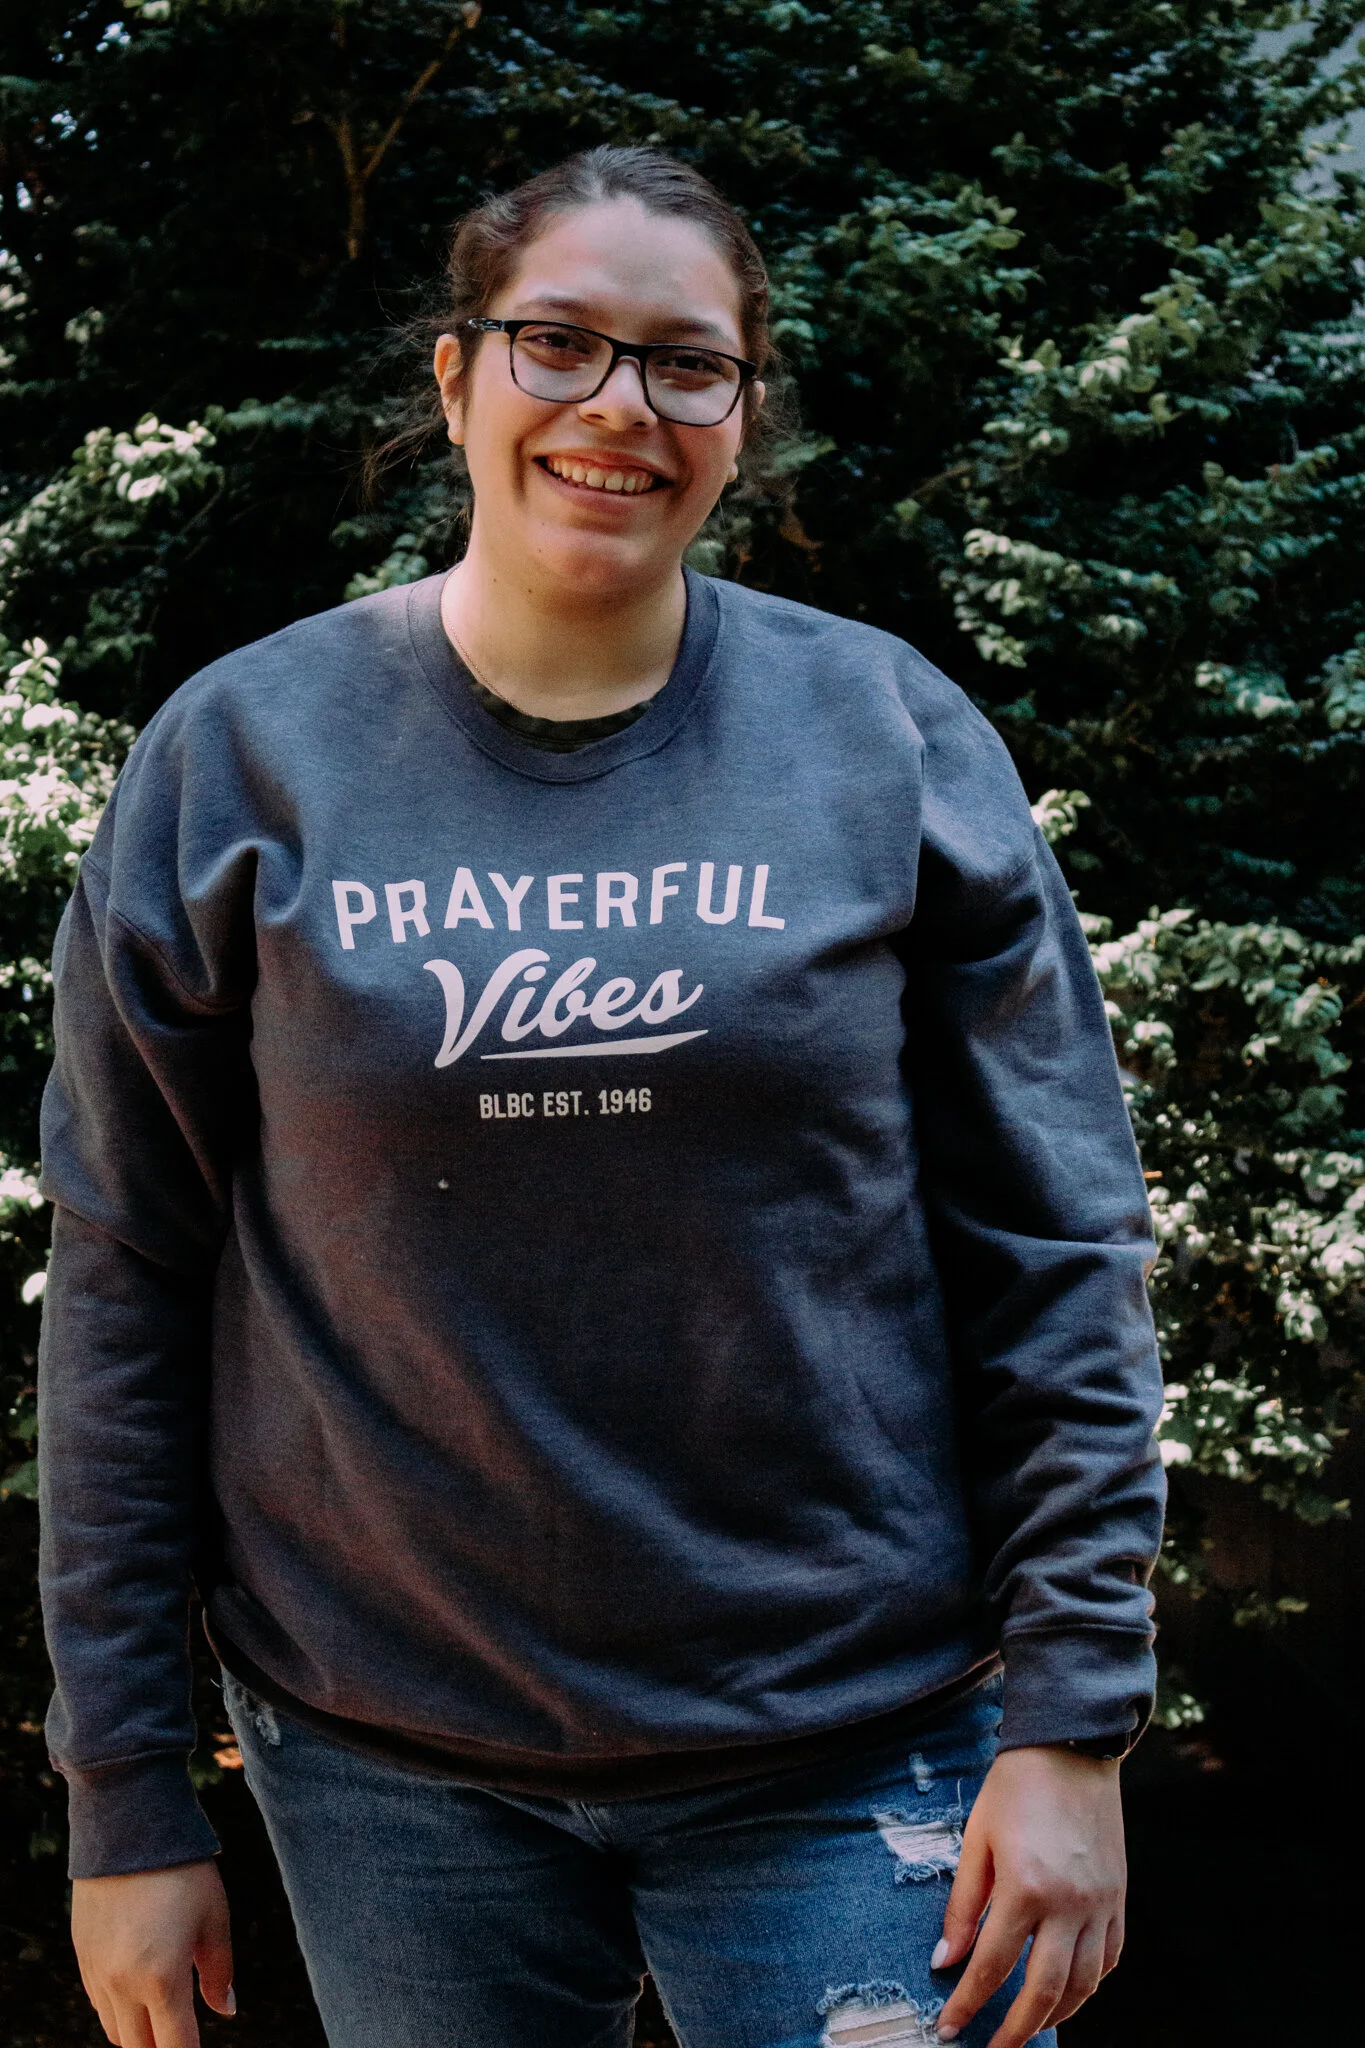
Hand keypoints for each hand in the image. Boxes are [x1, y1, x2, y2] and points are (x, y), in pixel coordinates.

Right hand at [71, 1859, 234, 2047]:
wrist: (128, 1828)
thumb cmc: (183, 1871)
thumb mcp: (214, 1918)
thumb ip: (220, 1971)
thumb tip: (226, 2011)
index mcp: (162, 1978)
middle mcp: (123, 1985)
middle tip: (182, 2035)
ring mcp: (97, 1973)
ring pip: (116, 2032)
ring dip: (139, 2034)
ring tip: (163, 2020)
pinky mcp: (82, 1957)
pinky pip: (99, 2004)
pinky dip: (119, 2011)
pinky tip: (138, 1994)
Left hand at [932, 1745, 1124, 2046]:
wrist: (1070, 1746)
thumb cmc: (1015, 1787)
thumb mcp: (976, 1839)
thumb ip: (963, 1905)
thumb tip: (945, 1959)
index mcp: (1026, 1887)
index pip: (993, 1965)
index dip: (968, 2002)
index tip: (948, 2026)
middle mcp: (1069, 1904)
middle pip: (1044, 1991)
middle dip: (1016, 2029)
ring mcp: (1101, 1903)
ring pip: (1085, 1984)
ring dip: (1056, 2014)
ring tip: (1029, 2027)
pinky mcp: (1119, 1897)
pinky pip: (1110, 1958)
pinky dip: (1091, 1983)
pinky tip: (1070, 1990)